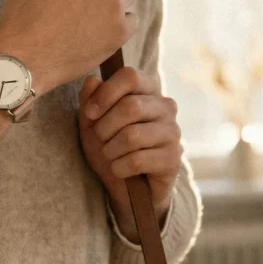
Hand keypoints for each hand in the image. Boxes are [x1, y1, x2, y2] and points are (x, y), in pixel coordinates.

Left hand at [78, 67, 182, 241]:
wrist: (125, 187)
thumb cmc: (109, 146)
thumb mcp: (91, 123)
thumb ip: (89, 99)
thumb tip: (93, 80)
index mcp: (148, 90)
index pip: (130, 76)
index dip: (105, 94)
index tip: (90, 113)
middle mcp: (166, 107)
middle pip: (130, 107)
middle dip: (104, 127)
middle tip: (100, 140)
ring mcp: (173, 132)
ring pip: (132, 136)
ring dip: (110, 150)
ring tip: (110, 155)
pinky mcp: (173, 159)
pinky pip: (137, 160)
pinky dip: (119, 168)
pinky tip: (120, 170)